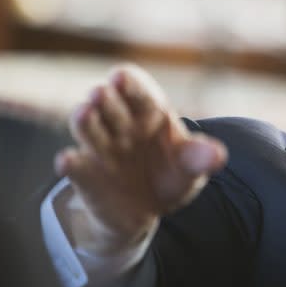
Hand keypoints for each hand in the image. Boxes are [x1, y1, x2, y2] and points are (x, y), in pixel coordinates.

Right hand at [54, 64, 227, 255]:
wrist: (147, 210)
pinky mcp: (87, 177)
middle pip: (110, 106)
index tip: (121, 76)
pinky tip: (67, 161)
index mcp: (148, 114)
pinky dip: (72, 165)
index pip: (138, 92)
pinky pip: (77, 168)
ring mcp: (101, 150)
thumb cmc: (170, 174)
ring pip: (89, 130)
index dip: (129, 83)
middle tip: (100, 93)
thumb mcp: (190, 167)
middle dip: (104, 99)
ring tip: (83, 112)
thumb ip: (200, 158)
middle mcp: (121, 126)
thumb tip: (218, 155)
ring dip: (85, 121)